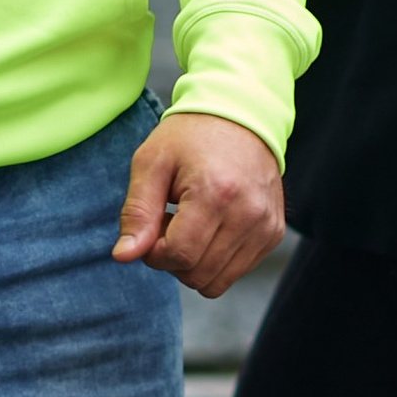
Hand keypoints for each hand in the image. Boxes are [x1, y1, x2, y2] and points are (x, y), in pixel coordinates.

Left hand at [114, 111, 286, 298]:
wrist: (240, 115)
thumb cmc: (191, 137)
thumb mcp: (151, 163)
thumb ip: (137, 213)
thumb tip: (123, 256)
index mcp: (216, 193)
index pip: (178, 255)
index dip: (154, 252)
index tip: (152, 226)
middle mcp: (248, 214)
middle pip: (197, 274)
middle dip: (172, 258)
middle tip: (170, 221)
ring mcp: (266, 226)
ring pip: (216, 282)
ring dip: (194, 262)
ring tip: (191, 224)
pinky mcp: (273, 233)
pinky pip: (235, 272)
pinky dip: (215, 259)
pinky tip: (211, 226)